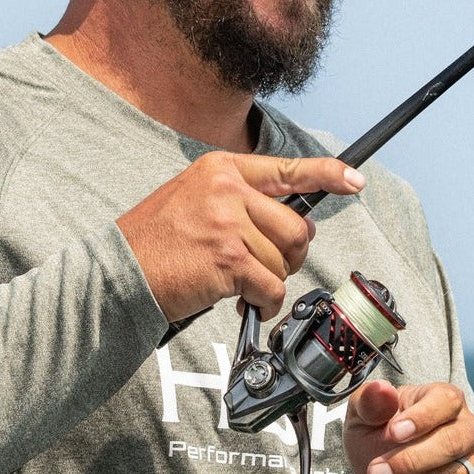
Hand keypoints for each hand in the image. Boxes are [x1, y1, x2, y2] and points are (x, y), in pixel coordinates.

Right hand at [116, 152, 364, 323]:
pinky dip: (263, 304)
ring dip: (266, 282)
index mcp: (221, 168)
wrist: (118, 273)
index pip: (286, 168)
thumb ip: (241, 204)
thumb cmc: (154, 243)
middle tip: (262, 268)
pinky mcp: (229, 260)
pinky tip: (241, 302)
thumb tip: (299, 226)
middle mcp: (226, 189)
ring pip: (283, 261)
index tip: (354, 180)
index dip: (328, 174)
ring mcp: (228, 223)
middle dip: (288, 256)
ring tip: (234, 283)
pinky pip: (271, 289)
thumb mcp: (193, 200)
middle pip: (295, 227)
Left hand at [343, 380, 473, 473]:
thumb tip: (380, 389)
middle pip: (450, 444)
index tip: (392, 433)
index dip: (421, 417)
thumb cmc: (380, 439)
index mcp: (446, 399)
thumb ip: (370, 403)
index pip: (445, 401)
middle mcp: (471, 430)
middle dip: (408, 462)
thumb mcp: (365, 419)